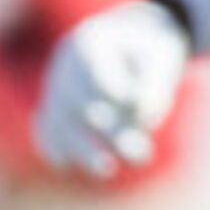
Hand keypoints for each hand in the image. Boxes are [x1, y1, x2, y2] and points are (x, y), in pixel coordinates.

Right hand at [33, 0, 191, 180]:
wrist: (125, 40)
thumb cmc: (148, 50)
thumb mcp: (163, 56)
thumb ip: (157, 84)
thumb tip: (144, 117)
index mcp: (92, 41)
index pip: (98, 75)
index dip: (118, 98)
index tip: (145, 117)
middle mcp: (66, 63)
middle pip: (78, 103)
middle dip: (110, 132)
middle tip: (142, 155)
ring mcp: (55, 85)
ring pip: (59, 121)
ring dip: (82, 149)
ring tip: (107, 169)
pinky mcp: (53, 107)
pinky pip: (46, 128)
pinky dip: (53, 147)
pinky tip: (65, 163)